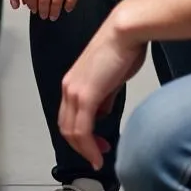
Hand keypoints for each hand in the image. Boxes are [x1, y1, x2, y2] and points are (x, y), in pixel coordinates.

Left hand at [59, 11, 146, 169]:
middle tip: (96, 155)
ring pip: (71, 131)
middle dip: (81, 146)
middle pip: (66, 127)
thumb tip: (104, 111)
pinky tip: (98, 155)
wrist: (125, 32)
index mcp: (74, 81)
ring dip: (85, 149)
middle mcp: (69, 86)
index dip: (80, 135)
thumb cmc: (123, 47)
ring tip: (98, 158)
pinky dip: (88, 146)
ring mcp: (75, 91)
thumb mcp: (112, 78)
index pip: (69, 116)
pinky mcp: (86, 94)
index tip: (95, 145)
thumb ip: (105, 95)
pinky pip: (82, 129)